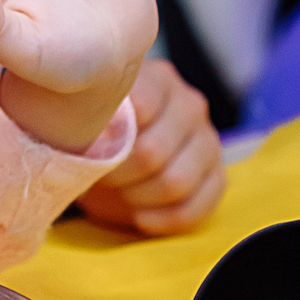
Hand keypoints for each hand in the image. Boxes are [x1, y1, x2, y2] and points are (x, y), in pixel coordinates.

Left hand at [77, 60, 225, 234]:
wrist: (110, 157)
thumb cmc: (95, 132)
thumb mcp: (88, 115)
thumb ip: (89, 113)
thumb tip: (82, 128)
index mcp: (158, 79)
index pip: (140, 107)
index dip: (109, 139)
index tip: (89, 150)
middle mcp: (190, 104)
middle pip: (153, 151)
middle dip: (119, 175)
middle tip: (101, 178)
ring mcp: (208, 141)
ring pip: (176, 182)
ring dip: (139, 197)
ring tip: (120, 193)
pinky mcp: (217, 177)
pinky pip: (196, 208)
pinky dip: (162, 220)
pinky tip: (140, 216)